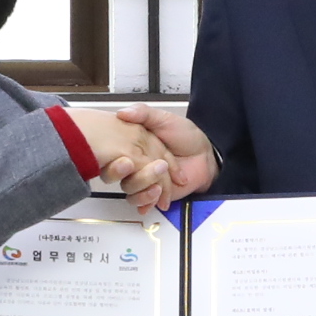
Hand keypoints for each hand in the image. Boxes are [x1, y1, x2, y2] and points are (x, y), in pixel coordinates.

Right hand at [69, 111, 183, 215]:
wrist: (204, 156)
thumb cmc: (185, 135)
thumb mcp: (164, 119)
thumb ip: (143, 113)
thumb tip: (122, 113)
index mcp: (130, 144)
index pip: (110, 153)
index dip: (113, 160)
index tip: (124, 161)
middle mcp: (133, 162)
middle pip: (115, 175)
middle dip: (131, 174)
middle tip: (152, 170)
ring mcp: (142, 178)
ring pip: (128, 189)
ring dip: (142, 188)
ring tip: (159, 184)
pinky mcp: (151, 193)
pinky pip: (140, 202)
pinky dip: (147, 201)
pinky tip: (158, 196)